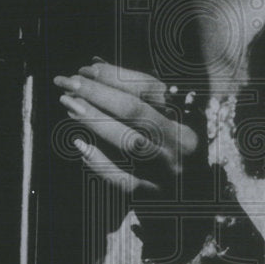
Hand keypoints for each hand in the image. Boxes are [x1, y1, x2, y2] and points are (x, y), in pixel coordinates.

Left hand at [54, 60, 204, 198]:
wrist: (196, 200)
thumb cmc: (175, 147)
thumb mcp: (167, 115)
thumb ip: (134, 90)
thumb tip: (96, 62)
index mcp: (189, 116)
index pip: (149, 88)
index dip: (115, 76)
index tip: (86, 69)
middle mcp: (181, 142)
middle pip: (135, 111)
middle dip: (97, 93)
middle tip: (68, 82)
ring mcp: (168, 170)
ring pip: (128, 142)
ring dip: (94, 121)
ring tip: (70, 105)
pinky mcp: (153, 195)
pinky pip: (121, 178)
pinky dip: (98, 160)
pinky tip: (79, 145)